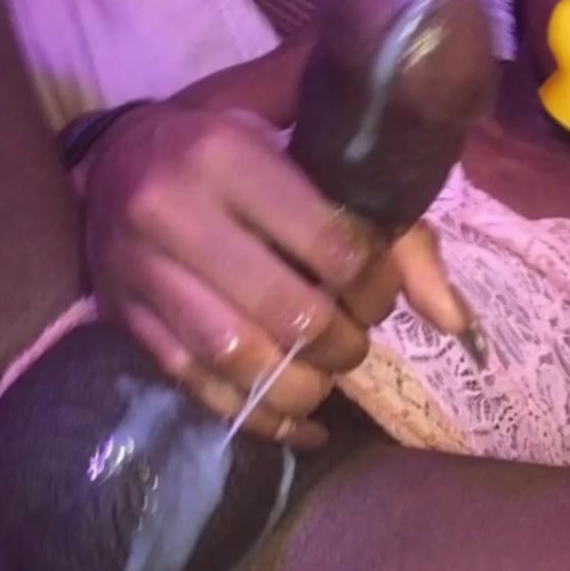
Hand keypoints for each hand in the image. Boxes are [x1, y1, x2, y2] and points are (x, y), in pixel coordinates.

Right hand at [76, 102, 466, 448]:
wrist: (116, 157)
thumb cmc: (233, 147)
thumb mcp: (307, 151)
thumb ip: (388, 221)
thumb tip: (453, 320)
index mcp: (225, 153)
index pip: (331, 246)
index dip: (373, 286)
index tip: (378, 294)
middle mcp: (171, 208)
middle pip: (287, 311)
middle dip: (341, 346)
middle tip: (353, 345)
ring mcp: (139, 267)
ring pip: (236, 356)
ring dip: (298, 388)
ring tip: (322, 383)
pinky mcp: (122, 315)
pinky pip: (194, 384)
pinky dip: (252, 415)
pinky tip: (293, 423)